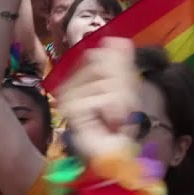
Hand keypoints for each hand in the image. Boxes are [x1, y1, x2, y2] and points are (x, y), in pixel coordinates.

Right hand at [56, 37, 140, 160]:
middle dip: (121, 85)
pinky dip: (117, 112)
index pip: (100, 53)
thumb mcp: (124, 89)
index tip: (125, 88)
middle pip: (103, 63)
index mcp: (78, 77)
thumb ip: (120, 65)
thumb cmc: (116, 125)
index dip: (119, 66)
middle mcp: (68, 85)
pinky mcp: (73, 110)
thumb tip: (118, 39)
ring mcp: (68, 97)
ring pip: (107, 82)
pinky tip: (111, 123)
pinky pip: (106, 97)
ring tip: (116, 119)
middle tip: (121, 109)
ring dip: (122, 103)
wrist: (111, 155)